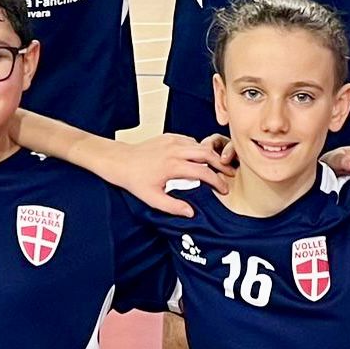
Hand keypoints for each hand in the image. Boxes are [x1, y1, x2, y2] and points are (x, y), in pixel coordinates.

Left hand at [98, 131, 233, 213]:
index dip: (217, 182)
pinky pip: (190, 140)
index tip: (224, 189)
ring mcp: (172, 141)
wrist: (119, 161)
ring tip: (218, 166)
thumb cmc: (134, 180)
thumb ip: (173, 206)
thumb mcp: (152, 199)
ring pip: (200, 145)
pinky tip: (200, 158)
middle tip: (230, 173)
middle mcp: (175, 151)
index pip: (204, 172)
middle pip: (207, 154)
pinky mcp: (169, 136)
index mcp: (173, 166)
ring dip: (211, 155)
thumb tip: (191, 213)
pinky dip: (198, 148)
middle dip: (221, 164)